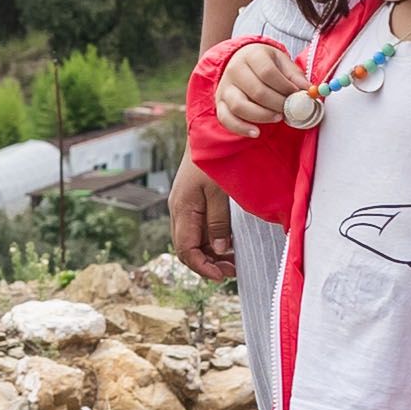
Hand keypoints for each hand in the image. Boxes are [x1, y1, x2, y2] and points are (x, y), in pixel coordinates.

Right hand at [170, 168, 236, 282]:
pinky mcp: (190, 202)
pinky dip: (210, 240)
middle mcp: (178, 210)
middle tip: (231, 270)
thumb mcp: (219, 191)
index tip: (221, 276)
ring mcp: (183, 206)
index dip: (203, 267)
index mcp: (182, 209)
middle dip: (207, 264)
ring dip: (210, 253)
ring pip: (192, 241)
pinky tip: (227, 243)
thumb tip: (219, 248)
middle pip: (186, 249)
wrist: (206, 133)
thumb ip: (218, 221)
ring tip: (232, 260)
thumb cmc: (212, 159)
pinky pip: (197, 229)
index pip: (186, 250)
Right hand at [210, 44, 305, 135]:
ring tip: (278, 117)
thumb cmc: (265, 63)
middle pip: (257, 91)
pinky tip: (256, 132)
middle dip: (278, 104)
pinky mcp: (220, 102)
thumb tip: (310, 91)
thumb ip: (295, 76)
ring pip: (240, 106)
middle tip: (290, 109)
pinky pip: (226, 119)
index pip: (268, 73)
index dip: (285, 87)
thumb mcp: (282, 62)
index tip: (298, 95)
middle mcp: (235, 69)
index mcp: (252, 55)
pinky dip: (241, 128)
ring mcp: (225, 87)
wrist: (241, 61)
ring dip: (262, 116)